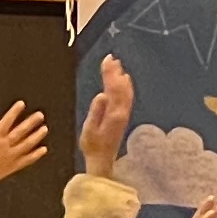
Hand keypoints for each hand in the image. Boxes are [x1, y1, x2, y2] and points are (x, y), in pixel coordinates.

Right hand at [81, 57, 134, 182]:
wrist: (102, 159)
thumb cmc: (93, 146)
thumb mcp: (89, 130)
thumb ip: (96, 112)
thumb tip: (101, 95)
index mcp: (113, 114)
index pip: (112, 88)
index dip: (110, 73)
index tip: (106, 60)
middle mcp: (122, 112)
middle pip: (120, 87)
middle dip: (115, 72)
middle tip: (110, 57)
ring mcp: (124, 114)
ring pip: (125, 91)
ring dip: (120, 77)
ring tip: (116, 64)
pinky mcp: (122, 116)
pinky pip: (127, 97)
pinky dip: (125, 86)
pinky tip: (124, 79)